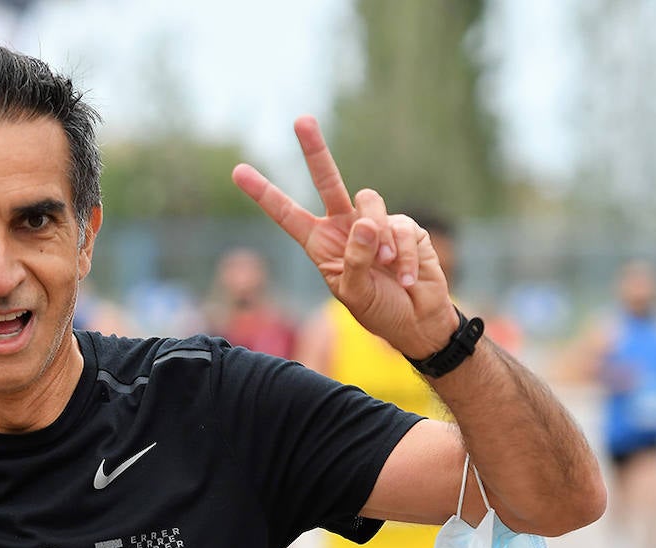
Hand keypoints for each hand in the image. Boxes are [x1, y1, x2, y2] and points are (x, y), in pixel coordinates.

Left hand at [232, 116, 456, 358]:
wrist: (417, 320)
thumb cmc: (379, 310)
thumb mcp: (354, 294)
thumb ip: (354, 260)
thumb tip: (365, 222)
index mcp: (319, 244)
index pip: (287, 214)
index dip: (264, 193)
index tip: (238, 171)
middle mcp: (344, 226)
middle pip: (326, 180)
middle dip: (315, 150)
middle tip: (301, 120)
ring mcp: (375, 223)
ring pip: (368, 201)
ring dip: (378, 237)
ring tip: (386, 267)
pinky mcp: (404, 225)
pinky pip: (400, 227)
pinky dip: (403, 256)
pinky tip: (406, 277)